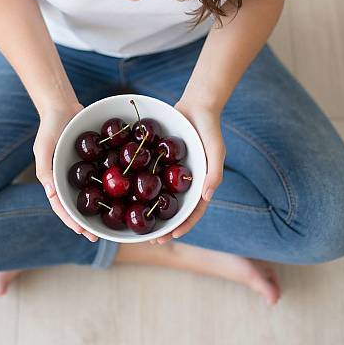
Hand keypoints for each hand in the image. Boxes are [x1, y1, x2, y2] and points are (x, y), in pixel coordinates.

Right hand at [34, 101, 98, 242]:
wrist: (63, 106)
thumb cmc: (50, 127)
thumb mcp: (43, 149)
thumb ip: (45, 171)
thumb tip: (53, 194)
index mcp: (55, 180)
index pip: (61, 206)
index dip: (71, 221)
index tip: (81, 232)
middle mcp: (69, 179)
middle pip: (78, 205)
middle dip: (86, 222)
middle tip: (97, 236)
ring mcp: (83, 172)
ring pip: (92, 194)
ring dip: (99, 209)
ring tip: (110, 222)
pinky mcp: (95, 161)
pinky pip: (103, 176)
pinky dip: (110, 187)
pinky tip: (122, 195)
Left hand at [151, 100, 225, 244]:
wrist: (196, 105)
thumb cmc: (209, 128)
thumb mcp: (216, 150)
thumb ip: (214, 173)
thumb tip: (207, 198)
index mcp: (200, 184)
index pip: (193, 211)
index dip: (183, 226)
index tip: (170, 236)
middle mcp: (184, 182)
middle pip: (174, 208)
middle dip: (163, 225)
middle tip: (150, 239)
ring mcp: (171, 173)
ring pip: (160, 195)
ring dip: (150, 210)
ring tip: (137, 223)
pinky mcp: (160, 161)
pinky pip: (150, 175)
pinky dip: (141, 185)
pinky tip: (128, 193)